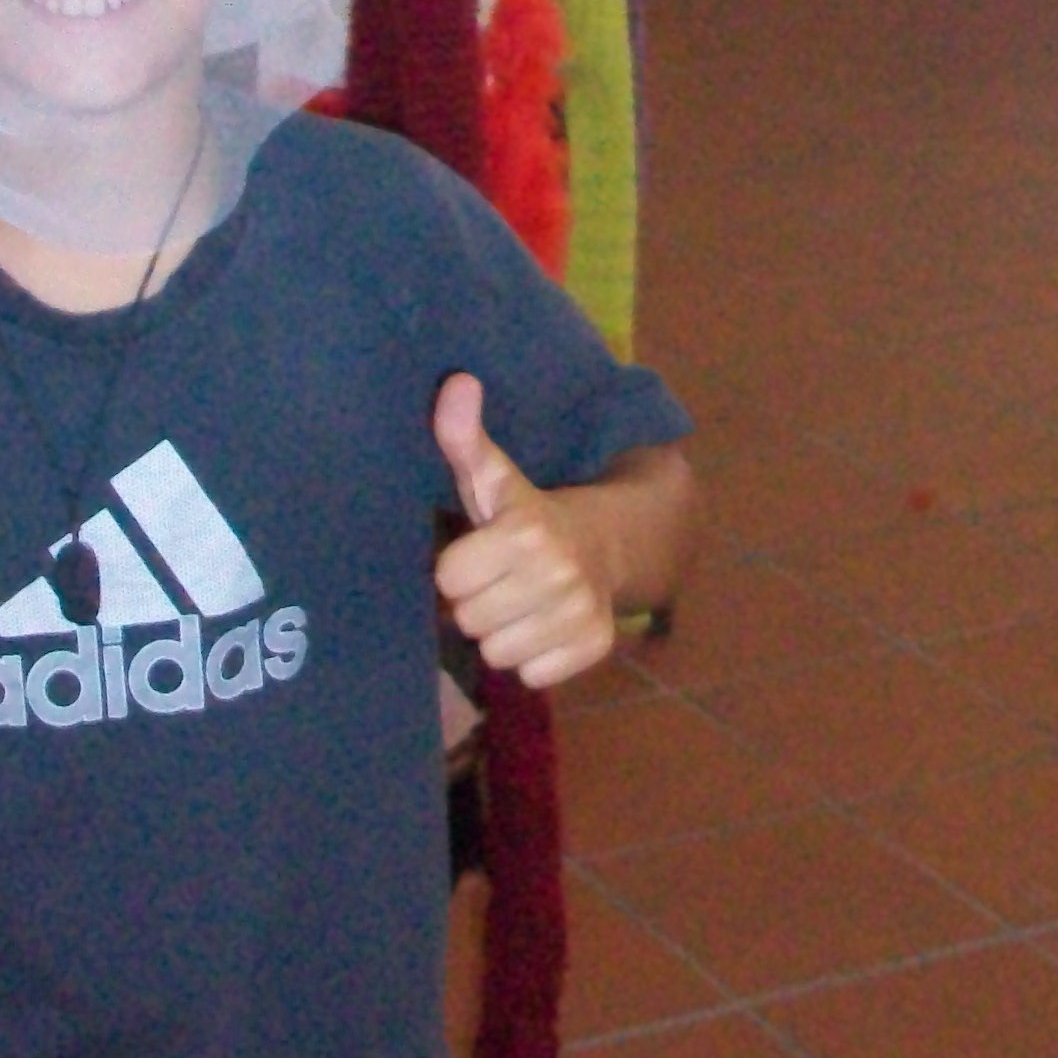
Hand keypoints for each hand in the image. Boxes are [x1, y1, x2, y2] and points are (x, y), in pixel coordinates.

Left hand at [431, 373, 617, 691]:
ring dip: (503, 632)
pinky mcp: (595, 646)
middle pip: (469, 620)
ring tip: (521, 602)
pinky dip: (534, 657)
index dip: (457, 567)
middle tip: (500, 579)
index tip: (478, 551)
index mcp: (526, 530)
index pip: (448, 577)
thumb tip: (456, 381)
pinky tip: (544, 626)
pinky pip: (532, 676)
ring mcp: (580, 613)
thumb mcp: (493, 476)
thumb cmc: (529, 514)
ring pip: (498, 653)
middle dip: (478, 602)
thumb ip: (464, 437)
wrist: (609, 543)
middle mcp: (558, 573)